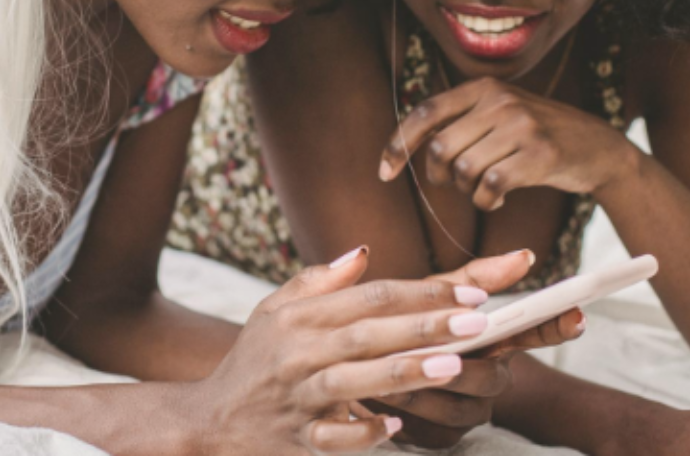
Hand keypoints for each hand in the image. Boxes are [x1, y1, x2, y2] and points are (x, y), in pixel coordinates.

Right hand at [189, 246, 497, 454]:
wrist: (211, 419)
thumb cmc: (253, 360)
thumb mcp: (274, 311)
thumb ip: (318, 281)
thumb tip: (364, 252)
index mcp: (299, 318)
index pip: (369, 297)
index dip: (421, 292)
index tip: (471, 292)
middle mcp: (298, 353)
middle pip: (367, 334)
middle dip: (425, 326)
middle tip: (478, 321)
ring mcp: (298, 397)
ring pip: (354, 381)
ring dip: (404, 373)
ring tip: (454, 366)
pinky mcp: (297, 438)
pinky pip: (333, 438)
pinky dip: (362, 433)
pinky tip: (396, 428)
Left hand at [369, 250, 586, 448]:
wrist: (363, 367)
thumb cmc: (403, 325)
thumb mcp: (431, 299)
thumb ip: (471, 281)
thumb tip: (525, 255)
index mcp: (491, 343)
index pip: (534, 333)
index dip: (557, 326)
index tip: (577, 314)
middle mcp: (489, 381)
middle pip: (490, 380)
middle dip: (458, 367)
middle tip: (427, 353)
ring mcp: (467, 414)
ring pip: (455, 410)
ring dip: (421, 389)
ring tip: (386, 372)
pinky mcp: (438, 439)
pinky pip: (426, 433)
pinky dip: (400, 415)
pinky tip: (373, 398)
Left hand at [378, 77, 633, 208]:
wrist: (600, 149)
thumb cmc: (538, 137)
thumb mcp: (500, 113)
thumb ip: (460, 120)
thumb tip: (404, 146)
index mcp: (483, 87)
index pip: (425, 113)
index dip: (398, 145)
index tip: (385, 173)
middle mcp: (500, 101)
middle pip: (440, 149)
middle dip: (440, 177)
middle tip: (457, 184)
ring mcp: (522, 126)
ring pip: (464, 170)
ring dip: (467, 190)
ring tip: (484, 189)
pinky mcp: (540, 155)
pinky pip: (490, 186)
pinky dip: (487, 200)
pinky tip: (498, 199)